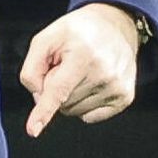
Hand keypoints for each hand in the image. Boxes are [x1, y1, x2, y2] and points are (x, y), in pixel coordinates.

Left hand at [17, 1, 141, 136]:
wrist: (115, 26)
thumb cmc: (76, 33)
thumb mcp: (46, 39)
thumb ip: (32, 68)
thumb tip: (39, 99)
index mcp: (84, 55)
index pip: (58, 90)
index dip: (43, 111)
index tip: (33, 130)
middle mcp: (105, 72)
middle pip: (62, 103)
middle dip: (56, 88)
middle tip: (68, 66)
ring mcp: (117, 87)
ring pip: (74, 111)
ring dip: (70, 96)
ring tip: (82, 72)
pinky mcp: (125, 97)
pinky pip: (90, 116)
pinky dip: (84, 104)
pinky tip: (92, 83)